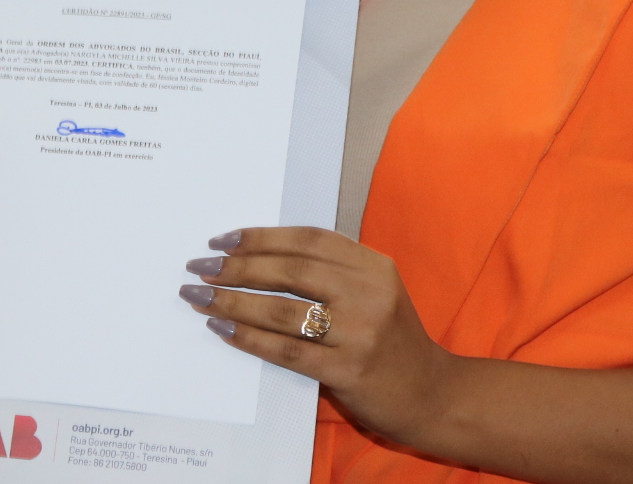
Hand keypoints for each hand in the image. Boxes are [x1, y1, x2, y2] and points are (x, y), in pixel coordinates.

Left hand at [178, 227, 453, 442]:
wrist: (431, 394)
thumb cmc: (391, 341)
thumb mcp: (374, 292)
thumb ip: (332, 273)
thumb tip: (258, 258)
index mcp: (374, 265)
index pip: (308, 240)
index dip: (262, 237)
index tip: (223, 239)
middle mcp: (369, 293)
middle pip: (291, 270)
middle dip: (238, 266)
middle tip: (201, 266)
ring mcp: (360, 333)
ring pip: (283, 309)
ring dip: (234, 300)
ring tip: (200, 297)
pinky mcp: (348, 370)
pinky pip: (287, 350)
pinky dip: (250, 337)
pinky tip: (224, 328)